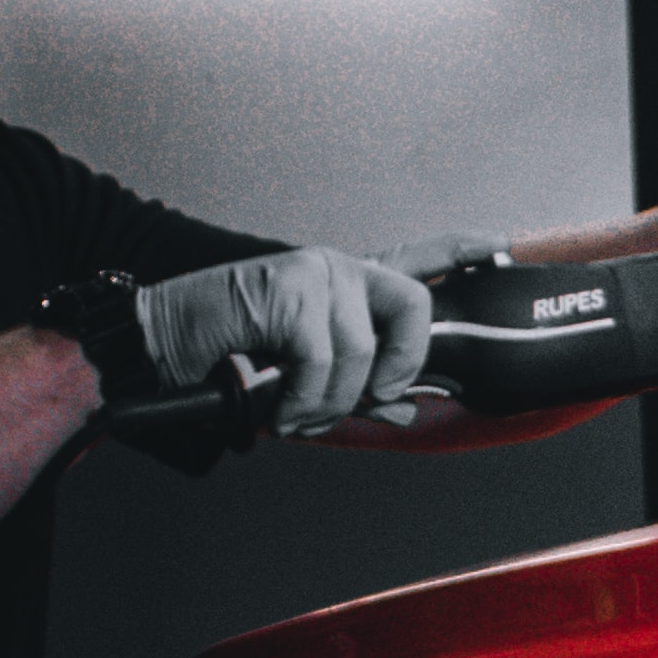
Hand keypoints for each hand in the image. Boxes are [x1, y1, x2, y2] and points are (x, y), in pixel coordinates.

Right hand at [130, 247, 436, 429]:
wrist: (159, 348)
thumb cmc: (226, 362)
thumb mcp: (305, 382)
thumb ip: (359, 387)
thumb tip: (406, 407)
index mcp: (341, 287)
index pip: (413, 260)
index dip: (458, 251)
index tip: (498, 245)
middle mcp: (334, 269)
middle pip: (411, 310)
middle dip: (394, 369)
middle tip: (363, 398)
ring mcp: (312, 272)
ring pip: (364, 353)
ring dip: (333, 401)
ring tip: (299, 412)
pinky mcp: (288, 288)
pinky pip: (326, 362)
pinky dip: (306, 400)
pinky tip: (283, 407)